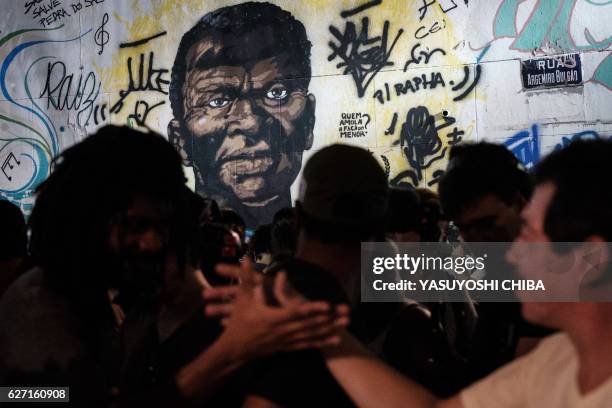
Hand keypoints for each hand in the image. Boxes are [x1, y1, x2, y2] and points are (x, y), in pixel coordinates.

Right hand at [203, 260, 349, 359]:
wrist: (235, 349)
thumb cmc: (239, 322)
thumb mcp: (242, 299)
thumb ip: (246, 279)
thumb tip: (246, 258)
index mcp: (273, 318)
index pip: (296, 312)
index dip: (312, 308)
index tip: (327, 304)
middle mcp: (283, 330)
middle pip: (310, 323)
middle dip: (329, 317)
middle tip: (347, 311)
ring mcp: (287, 340)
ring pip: (312, 334)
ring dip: (330, 328)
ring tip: (346, 323)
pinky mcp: (288, 346)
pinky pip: (308, 344)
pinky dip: (322, 341)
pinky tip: (336, 339)